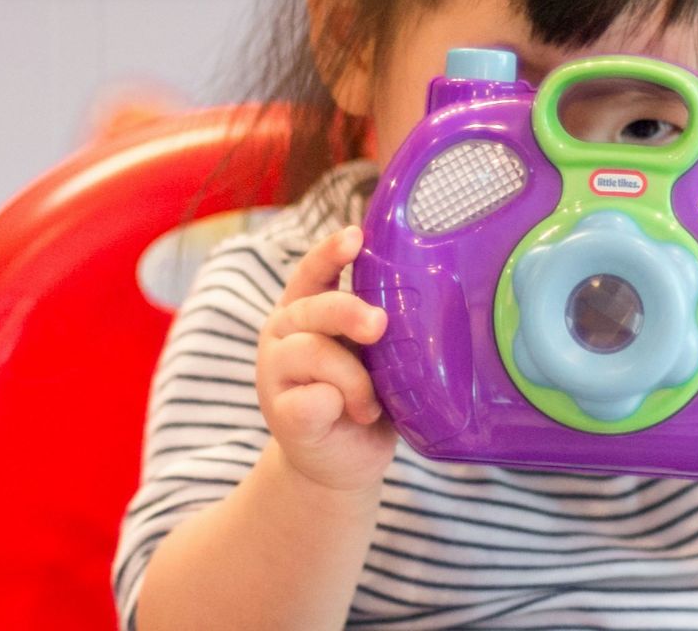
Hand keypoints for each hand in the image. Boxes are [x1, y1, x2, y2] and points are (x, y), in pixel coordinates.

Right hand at [256, 225, 397, 491]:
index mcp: (308, 309)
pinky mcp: (281, 414)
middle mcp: (285, 332)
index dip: (331, 251)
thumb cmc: (364, 398)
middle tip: (380, 325)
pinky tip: (348, 416)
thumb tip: (422, 308)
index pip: (315, 271)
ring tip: (370, 404)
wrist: (341, 463)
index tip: (356, 235)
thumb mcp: (375, 356)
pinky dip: (336, 405)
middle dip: (350, 313)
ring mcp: (275, 372)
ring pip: (314, 352)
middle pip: (316, 308)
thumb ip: (379, 330)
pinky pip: (311, 400)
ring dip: (354, 379)